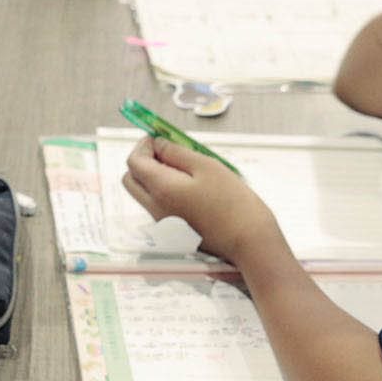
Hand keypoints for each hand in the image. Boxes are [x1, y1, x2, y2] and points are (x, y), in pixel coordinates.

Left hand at [121, 138, 277, 264]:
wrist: (249, 241)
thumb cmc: (233, 202)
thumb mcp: (207, 167)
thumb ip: (177, 153)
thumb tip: (158, 145)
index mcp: (161, 189)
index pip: (134, 162)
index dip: (143, 146)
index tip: (160, 138)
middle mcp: (155, 208)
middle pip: (132, 179)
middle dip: (143, 161)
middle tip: (167, 152)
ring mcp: (162, 222)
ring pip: (143, 193)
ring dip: (153, 176)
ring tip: (184, 168)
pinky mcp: (174, 231)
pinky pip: (157, 205)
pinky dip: (164, 191)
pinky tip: (190, 187)